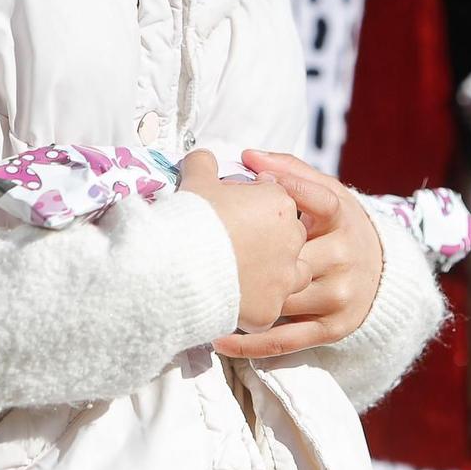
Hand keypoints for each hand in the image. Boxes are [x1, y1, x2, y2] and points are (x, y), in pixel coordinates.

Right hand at [179, 150, 306, 332]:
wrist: (179, 265)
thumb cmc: (192, 218)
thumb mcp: (196, 180)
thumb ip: (204, 164)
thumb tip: (203, 160)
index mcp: (279, 203)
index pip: (276, 199)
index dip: (252, 203)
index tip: (230, 210)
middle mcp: (291, 240)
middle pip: (289, 236)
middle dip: (267, 238)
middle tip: (234, 241)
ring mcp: (283, 278)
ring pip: (291, 274)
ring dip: (272, 272)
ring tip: (241, 271)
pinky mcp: (269, 310)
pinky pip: (268, 307)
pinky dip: (253, 303)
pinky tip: (231, 298)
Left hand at [212, 150, 382, 359]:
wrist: (382, 273)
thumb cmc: (338, 225)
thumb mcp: (328, 193)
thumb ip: (291, 173)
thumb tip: (247, 156)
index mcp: (344, 219)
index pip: (321, 200)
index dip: (291, 189)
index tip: (255, 181)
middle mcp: (346, 257)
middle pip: (294, 256)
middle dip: (254, 253)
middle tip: (210, 246)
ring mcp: (339, 297)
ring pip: (285, 299)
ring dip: (243, 297)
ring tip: (202, 290)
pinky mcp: (331, 329)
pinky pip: (285, 340)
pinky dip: (250, 342)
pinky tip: (219, 336)